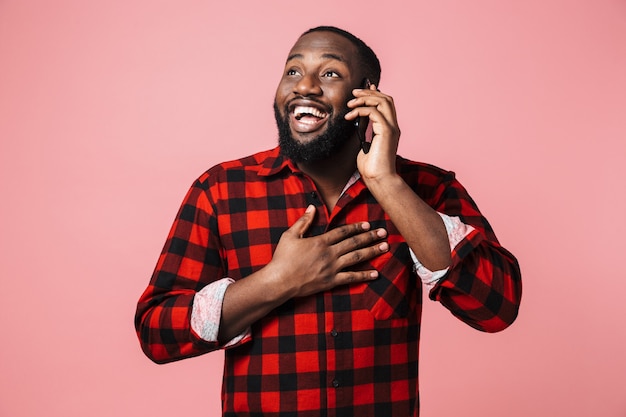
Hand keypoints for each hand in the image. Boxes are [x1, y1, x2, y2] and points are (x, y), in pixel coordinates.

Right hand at [268, 205, 388, 298]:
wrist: (279, 281)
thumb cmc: (282, 258)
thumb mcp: (290, 235)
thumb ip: (303, 221)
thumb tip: (312, 207)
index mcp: (320, 242)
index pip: (343, 231)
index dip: (356, 227)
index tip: (367, 224)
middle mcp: (329, 254)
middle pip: (354, 243)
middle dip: (370, 237)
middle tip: (383, 232)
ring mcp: (332, 268)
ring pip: (356, 258)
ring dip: (372, 251)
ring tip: (384, 247)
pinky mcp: (331, 281)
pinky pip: (351, 278)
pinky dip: (364, 275)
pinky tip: (375, 273)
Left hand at [345, 84, 400, 182]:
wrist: (379, 178)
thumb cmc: (371, 166)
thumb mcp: (365, 144)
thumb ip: (365, 131)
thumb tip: (358, 120)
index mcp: (389, 128)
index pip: (386, 104)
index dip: (374, 94)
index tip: (359, 92)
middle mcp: (393, 126)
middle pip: (386, 99)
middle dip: (369, 92)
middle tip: (353, 93)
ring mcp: (392, 128)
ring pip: (383, 101)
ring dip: (365, 98)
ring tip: (350, 103)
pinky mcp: (386, 132)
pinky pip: (374, 112)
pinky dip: (360, 110)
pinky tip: (350, 116)